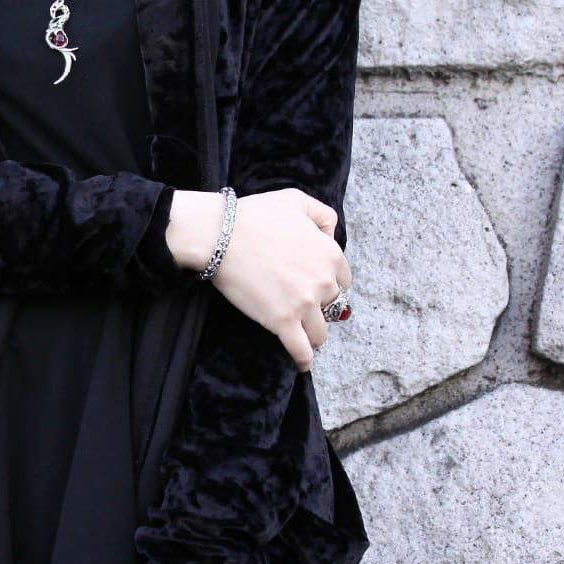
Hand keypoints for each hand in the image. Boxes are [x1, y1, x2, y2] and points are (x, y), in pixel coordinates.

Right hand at [166, 187, 351, 371]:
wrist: (221, 236)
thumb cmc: (254, 215)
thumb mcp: (296, 199)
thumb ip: (322, 214)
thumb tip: (330, 235)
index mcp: (330, 253)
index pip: (343, 278)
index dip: (328, 281)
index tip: (314, 285)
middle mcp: (323, 281)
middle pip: (331, 304)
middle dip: (318, 305)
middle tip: (299, 303)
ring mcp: (304, 304)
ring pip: (320, 331)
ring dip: (313, 333)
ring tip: (302, 334)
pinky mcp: (283, 322)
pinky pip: (301, 349)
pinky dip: (303, 359)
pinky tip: (303, 364)